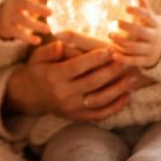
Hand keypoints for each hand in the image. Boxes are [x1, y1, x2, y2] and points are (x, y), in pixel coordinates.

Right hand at [0, 0, 51, 44]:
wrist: (0, 17)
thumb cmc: (20, 5)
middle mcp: (13, 4)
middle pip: (25, 5)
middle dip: (38, 8)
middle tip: (51, 13)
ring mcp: (10, 16)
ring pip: (22, 20)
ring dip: (36, 25)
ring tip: (48, 29)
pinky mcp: (9, 28)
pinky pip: (18, 33)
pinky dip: (28, 38)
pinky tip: (38, 41)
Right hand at [5, 40, 140, 120]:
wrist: (28, 96)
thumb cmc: (36, 71)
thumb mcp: (37, 57)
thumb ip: (50, 50)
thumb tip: (62, 44)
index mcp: (54, 77)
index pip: (78, 66)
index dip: (95, 58)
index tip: (110, 50)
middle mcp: (64, 94)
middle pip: (93, 83)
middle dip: (112, 71)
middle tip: (126, 61)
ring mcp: (71, 108)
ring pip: (100, 100)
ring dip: (119, 90)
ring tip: (133, 78)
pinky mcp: (77, 117)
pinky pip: (99, 114)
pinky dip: (115, 107)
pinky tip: (126, 96)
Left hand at [110, 0, 160, 67]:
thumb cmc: (154, 30)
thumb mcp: (152, 19)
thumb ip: (145, 7)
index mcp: (156, 25)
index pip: (148, 16)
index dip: (137, 11)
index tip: (126, 8)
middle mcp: (154, 37)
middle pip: (140, 31)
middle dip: (127, 27)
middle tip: (115, 22)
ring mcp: (151, 50)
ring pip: (135, 47)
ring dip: (121, 42)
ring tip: (110, 36)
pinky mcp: (146, 61)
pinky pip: (134, 61)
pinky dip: (123, 59)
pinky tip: (113, 54)